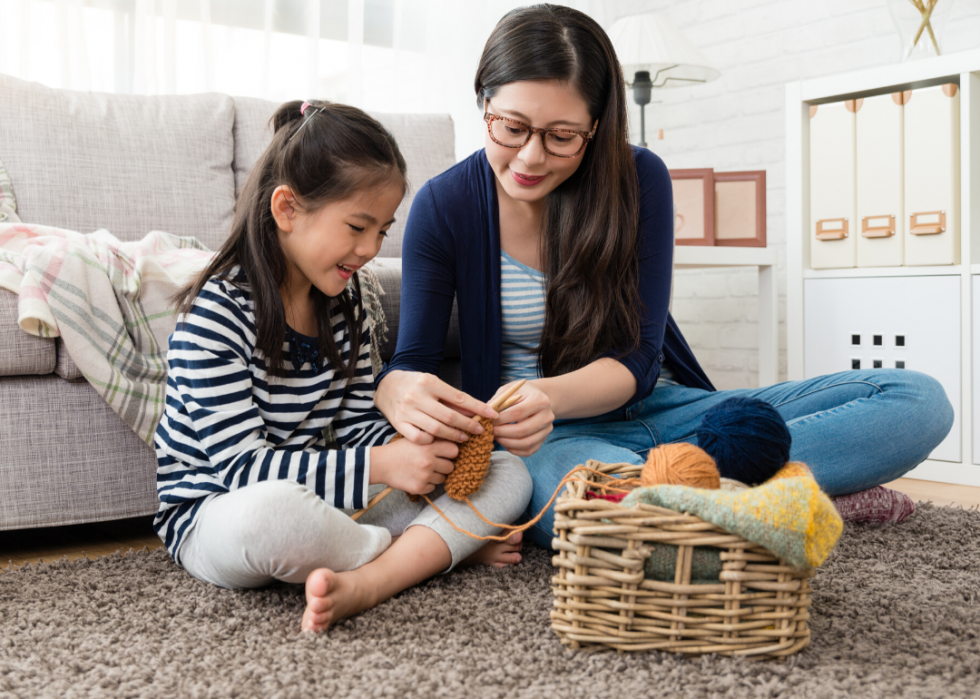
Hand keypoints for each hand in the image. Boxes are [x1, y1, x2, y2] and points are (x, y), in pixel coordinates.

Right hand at [370, 438, 458, 494]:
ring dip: (436, 475)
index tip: (444, 453)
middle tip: (434, 463)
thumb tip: (453, 439)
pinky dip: (427, 484)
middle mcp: (429, 461)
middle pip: (451, 466)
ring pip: (443, 478)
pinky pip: (432, 488)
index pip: (454, 450)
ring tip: (423, 470)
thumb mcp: (416, 438)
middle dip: (444, 465)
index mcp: (429, 446)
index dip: (450, 452)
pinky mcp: (419, 488)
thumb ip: (434, 439)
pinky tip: (417, 477)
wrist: (380, 464)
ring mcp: (424, 476)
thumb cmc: (399, 449)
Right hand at [375, 370, 497, 444]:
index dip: (477, 408)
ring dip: (454, 436)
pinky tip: (439, 441)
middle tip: (479, 431)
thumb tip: (475, 411)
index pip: (459, 398)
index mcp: (428, 383)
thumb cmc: (415, 385)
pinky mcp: (399, 424)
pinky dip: (432, 441)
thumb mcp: (434, 385)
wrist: (386, 387)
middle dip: (468, 425)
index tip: (492, 415)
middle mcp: (417, 396)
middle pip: (449, 416)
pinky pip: (419, 438)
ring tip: (464, 438)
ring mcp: (406, 411)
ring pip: (436, 429)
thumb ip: (452, 398)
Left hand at [490, 380, 553, 456]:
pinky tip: (504, 442)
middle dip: (502, 432)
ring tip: (496, 437)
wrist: (539, 399)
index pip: (517, 413)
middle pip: (522, 430)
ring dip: (507, 442)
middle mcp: (547, 415)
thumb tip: (482, 415)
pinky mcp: (544, 439)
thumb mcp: (509, 390)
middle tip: (490, 431)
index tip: (488, 420)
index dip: (500, 419)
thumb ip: (497, 401)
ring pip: (526, 443)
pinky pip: (528, 450)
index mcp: (540, 400)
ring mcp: (547, 429)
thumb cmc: (521, 393)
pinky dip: (514, 449)